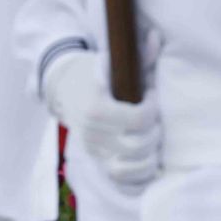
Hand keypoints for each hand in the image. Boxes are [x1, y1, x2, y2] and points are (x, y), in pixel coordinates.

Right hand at [43, 50, 162, 190]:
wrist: (63, 87)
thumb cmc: (94, 73)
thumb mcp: (113, 61)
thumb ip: (138, 55)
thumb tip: (156, 37)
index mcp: (97, 108)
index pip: (139, 119)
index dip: (153, 108)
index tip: (151, 96)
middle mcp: (93, 134)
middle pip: (139, 145)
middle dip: (155, 132)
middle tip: (155, 120)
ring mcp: (93, 151)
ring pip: (131, 168)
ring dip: (150, 157)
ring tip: (153, 140)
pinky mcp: (96, 162)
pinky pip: (121, 182)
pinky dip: (139, 179)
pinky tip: (149, 163)